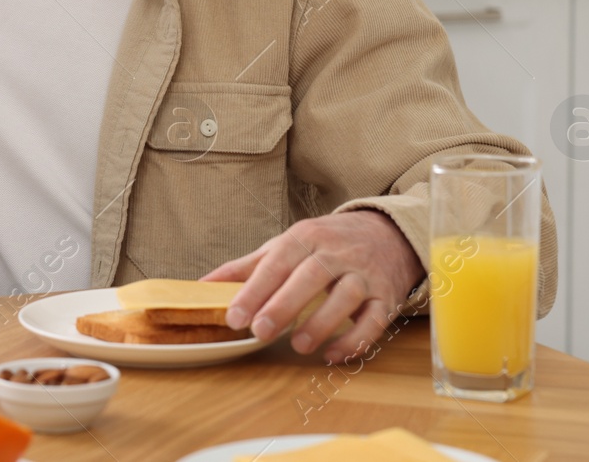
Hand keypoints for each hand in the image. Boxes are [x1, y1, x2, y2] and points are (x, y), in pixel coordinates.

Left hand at [201, 210, 423, 363]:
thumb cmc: (325, 244)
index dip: (254, 290)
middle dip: (284, 305)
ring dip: (322, 322)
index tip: (234, 317)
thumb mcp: (285, 245)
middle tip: (260, 332)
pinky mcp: (386, 296)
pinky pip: (375, 319)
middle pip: (310, 276)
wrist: (386, 234)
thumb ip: (246, 267)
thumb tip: (201, 286)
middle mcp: (336, 252)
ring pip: (345, 296)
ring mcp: (364, 273)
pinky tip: (334, 355)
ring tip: (297, 346)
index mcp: (306, 237)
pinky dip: (356, 339)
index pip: (277, 262)